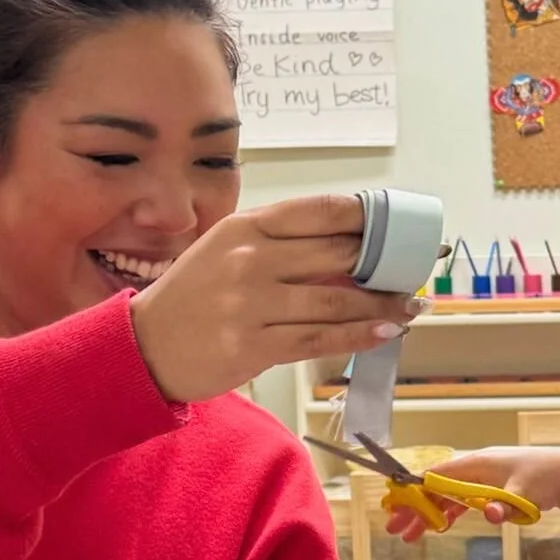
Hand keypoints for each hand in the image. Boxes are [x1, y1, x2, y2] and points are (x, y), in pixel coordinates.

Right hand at [131, 195, 417, 402]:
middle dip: (385, 263)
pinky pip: (321, 339)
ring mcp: (251, 303)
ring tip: (410, 306)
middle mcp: (250, 259)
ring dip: (383, 305)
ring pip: (336, 301)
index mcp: (247, 227)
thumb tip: (351, 248)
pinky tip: (387, 332)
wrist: (144, 347)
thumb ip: (280, 246)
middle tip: (415, 269)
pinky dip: (360, 336)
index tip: (399, 224)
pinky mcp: (254, 345)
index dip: (369, 217)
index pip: (321, 211)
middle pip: (338, 254)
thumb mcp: (226, 250)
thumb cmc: (192, 296)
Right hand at [385, 450, 559, 555]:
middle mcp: (474, 469)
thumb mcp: (526, 494)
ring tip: (408, 536)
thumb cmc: (545, 478)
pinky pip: (460, 502)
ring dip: (427, 514)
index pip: (436, 476)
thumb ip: (506, 505)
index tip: (396, 506)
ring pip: (445, 497)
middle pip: (435, 488)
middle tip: (395, 528)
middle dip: (415, 507)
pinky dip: (447, 514)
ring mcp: (480, 479)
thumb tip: (490, 514)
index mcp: (477, 464)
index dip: (414, 491)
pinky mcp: (488, 489)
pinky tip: (435, 528)